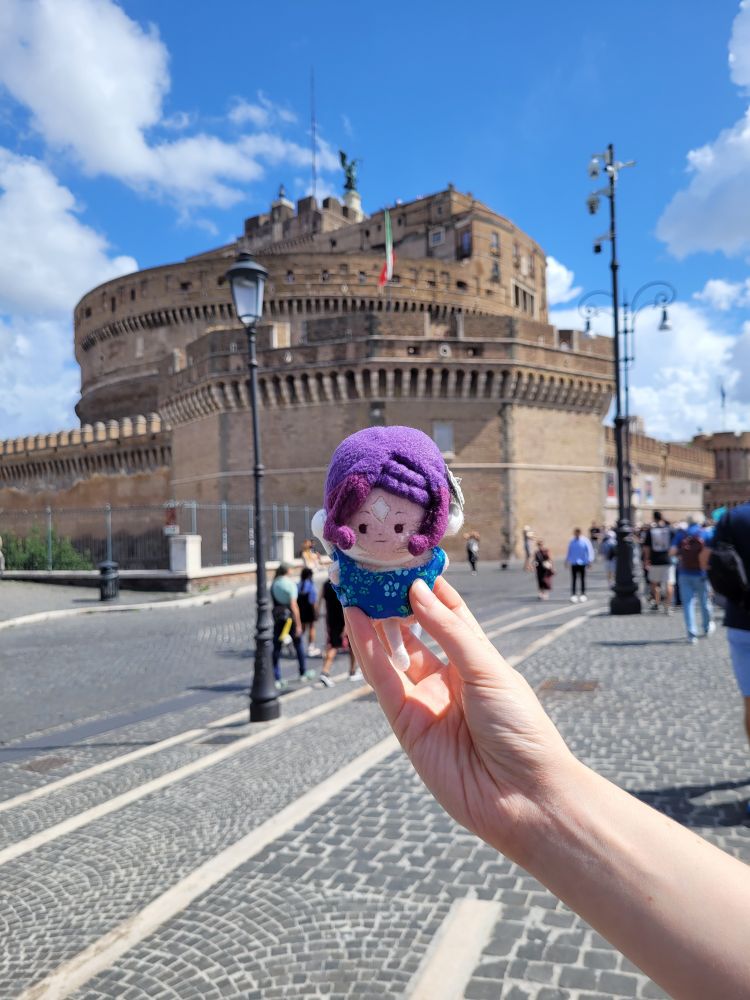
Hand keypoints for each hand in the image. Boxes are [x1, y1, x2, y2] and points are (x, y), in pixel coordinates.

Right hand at [344, 577, 577, 863]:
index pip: (449, 616)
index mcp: (478, 662)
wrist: (525, 797)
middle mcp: (450, 680)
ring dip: (374, 623)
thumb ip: (448, 632)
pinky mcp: (407, 727)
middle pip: (415, 634)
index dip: (429, 589)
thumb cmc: (522, 729)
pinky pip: (383, 683)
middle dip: (395, 604)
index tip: (409, 560)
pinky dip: (368, 652)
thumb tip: (416, 591)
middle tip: (373, 571)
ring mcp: (427, 703)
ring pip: (393, 656)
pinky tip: (357, 621)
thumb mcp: (488, 669)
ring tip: (357, 588)